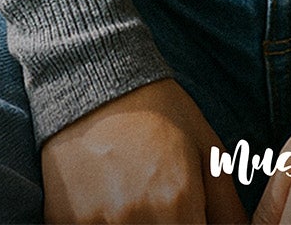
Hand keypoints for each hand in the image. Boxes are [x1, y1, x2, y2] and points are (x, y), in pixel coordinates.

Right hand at [41, 75, 250, 224]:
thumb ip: (227, 207)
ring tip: (133, 195)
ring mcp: (95, 223)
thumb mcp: (206, 148)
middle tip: (163, 205)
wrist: (94, 80)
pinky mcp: (64, 221)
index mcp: (176, 202)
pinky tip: (107, 201)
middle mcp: (136, 218)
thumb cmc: (159, 112)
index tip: (189, 216)